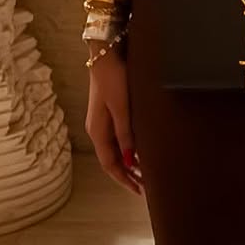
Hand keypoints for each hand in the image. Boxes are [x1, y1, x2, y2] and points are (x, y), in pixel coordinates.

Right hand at [86, 51, 142, 195]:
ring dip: (129, 161)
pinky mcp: (109, 110)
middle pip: (112, 159)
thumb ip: (125, 134)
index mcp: (98, 131)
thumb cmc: (114, 79)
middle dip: (128, 174)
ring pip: (115, 149)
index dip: (124, 179)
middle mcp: (98, 129)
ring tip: (145, 171)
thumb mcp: (121, 108)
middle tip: (146, 186)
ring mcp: (102, 120)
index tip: (139, 191)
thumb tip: (130, 160)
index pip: (110, 164)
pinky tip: (140, 148)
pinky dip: (128, 147)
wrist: (106, 53)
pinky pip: (118, 137)